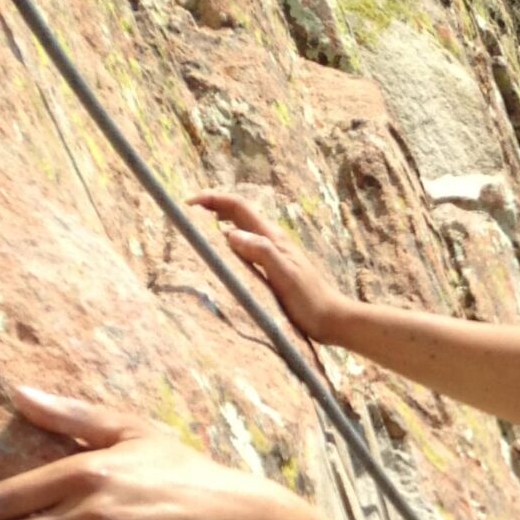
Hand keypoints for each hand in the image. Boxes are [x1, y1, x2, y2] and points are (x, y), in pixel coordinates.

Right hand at [190, 191, 350, 344]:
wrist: (332, 320)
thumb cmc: (310, 301)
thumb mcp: (285, 275)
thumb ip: (262, 252)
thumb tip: (230, 234)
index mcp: (272, 238)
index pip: (239, 207)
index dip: (213, 200)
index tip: (188, 203)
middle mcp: (271, 242)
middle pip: (238, 215)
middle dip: (212, 208)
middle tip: (187, 214)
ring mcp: (272, 256)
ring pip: (241, 232)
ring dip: (218, 225)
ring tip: (197, 232)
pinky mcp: (272, 270)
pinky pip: (245, 251)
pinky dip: (228, 247)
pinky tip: (221, 259)